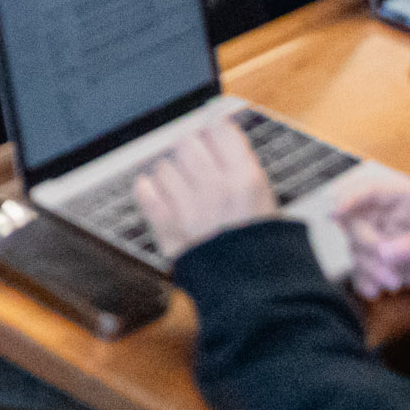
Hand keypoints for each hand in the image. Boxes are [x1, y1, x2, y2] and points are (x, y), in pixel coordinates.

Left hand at [129, 120, 279, 259]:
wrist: (252, 286)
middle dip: (189, 150)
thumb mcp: (264, 194)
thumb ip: (239, 159)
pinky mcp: (168, 230)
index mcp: (246, 178)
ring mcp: (190, 210)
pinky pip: (145, 193)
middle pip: (186, 142)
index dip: (213, 131)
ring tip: (182, 186)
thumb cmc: (257, 238)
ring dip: (169, 172)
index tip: (211, 137)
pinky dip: (148, 190)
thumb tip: (217, 123)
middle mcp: (216, 189)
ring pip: (163, 166)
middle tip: (195, 163)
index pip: (218, 129)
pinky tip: (157, 192)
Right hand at [333, 187, 409, 337]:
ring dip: (367, 266)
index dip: (351, 198)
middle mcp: (400, 219)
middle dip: (364, 244)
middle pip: (358, 222)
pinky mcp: (399, 269)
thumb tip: (387, 251)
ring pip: (360, 248)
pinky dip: (366, 281)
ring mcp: (397, 245)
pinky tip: (377, 292)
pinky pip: (368, 271)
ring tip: (393, 284)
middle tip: (387, 267)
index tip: (337, 215)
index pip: (374, 191)